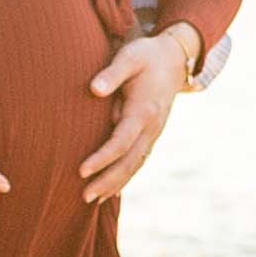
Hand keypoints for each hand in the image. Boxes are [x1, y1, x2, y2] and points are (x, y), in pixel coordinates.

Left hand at [77, 23, 202, 199]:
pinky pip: (139, 161)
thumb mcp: (130, 57)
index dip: (101, 159)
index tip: (81, 171)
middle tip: (84, 197)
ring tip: (93, 200)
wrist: (174, 59)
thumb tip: (94, 90)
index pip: (121, 142)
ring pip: (135, 165)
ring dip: (115, 184)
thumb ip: (112, 73)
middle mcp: (152, 127)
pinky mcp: (152, 135)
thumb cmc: (147, 56)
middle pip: (129, 162)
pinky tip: (112, 190)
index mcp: (144, 110)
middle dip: (107, 181)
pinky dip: (126, 177)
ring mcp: (155, 133)